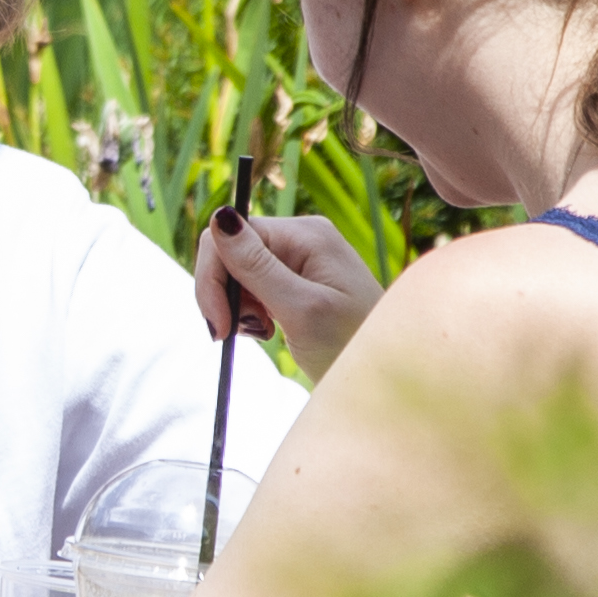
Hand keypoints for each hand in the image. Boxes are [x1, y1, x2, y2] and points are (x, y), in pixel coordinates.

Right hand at [200, 209, 384, 375]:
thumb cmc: (351, 346)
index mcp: (305, 234)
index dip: (213, 277)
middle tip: (233, 334)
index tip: (219, 326)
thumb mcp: (301, 309)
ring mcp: (300, 260)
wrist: (384, 378)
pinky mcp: (297, 283)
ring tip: (262, 333)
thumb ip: (257, 267)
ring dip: (236, 306)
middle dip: (223, 293)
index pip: (231, 234)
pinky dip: (249, 312)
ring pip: (238, 271)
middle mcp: (302, 238)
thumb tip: (219, 217)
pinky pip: (254, 287)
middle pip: (231, 250)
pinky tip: (267, 330)